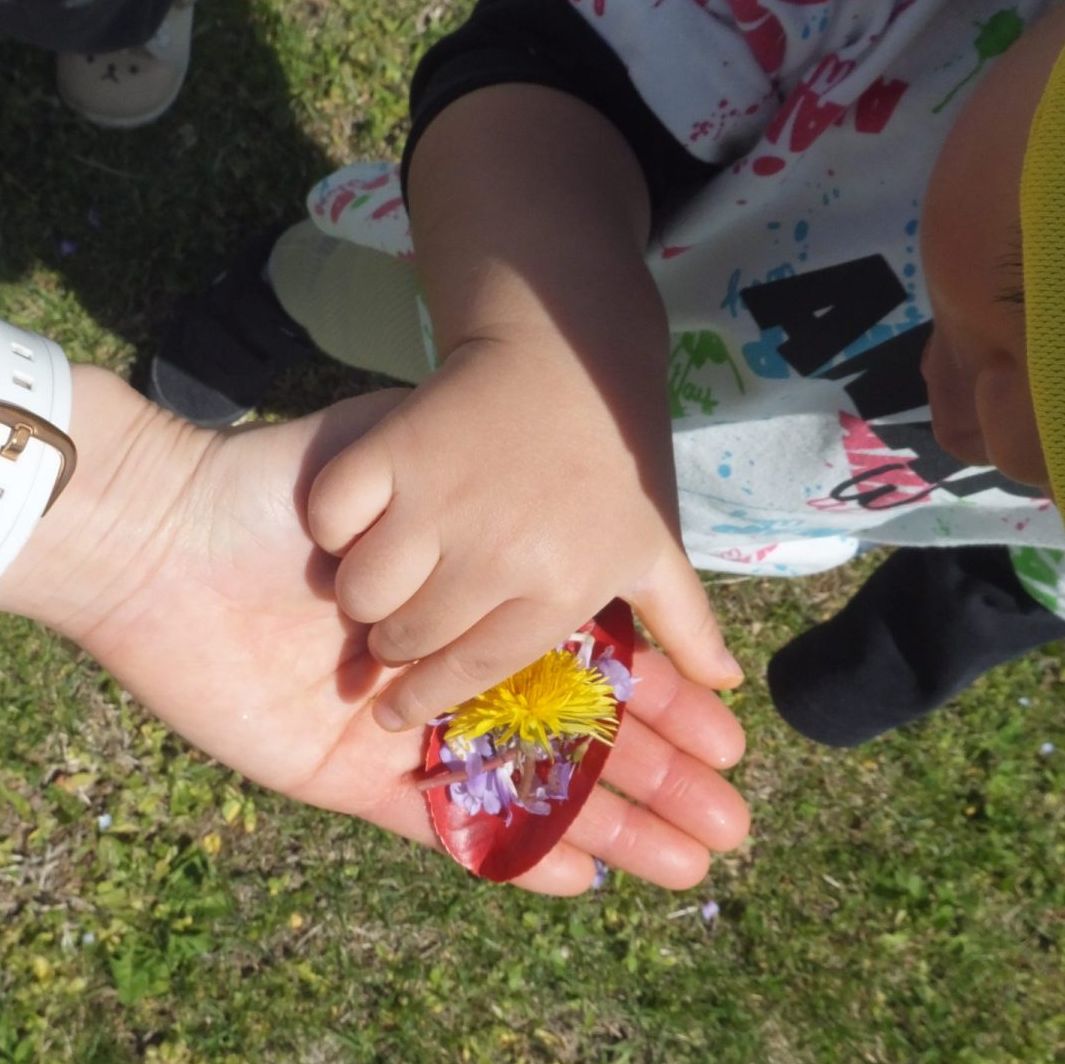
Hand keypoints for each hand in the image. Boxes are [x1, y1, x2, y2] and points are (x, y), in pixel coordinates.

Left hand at [0, 368, 749, 895]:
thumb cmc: (280, 492)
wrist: (163, 540)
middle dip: (656, 780)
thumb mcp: (402, 466)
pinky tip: (584, 878)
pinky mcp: (345, 775)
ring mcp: (403, 730)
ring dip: (607, 829)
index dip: (664, 703)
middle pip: (574, 740)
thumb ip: (490, 514)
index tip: (735, 735)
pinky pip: (441, 827)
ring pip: (525, 792)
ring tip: (690, 866)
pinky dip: (510, 854)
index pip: (593, 664)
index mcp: (473, 605)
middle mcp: (449, 672)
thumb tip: (602, 524)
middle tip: (735, 825)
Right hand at [304, 325, 741, 734]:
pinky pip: (335, 518)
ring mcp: (442, 500)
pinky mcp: (393, 449)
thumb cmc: (612, 458)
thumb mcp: (655, 541)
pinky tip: (357, 515)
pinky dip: (335, 522)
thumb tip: (729, 684)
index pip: (473, 670)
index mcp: (560, 587)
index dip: (427, 698)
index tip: (391, 714)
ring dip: (360, 590)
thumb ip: (684, 622)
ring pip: (364, 589)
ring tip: (373, 576)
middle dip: (392, 645)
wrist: (568, 349)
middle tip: (389, 630)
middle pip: (409, 638)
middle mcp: (501, 553)